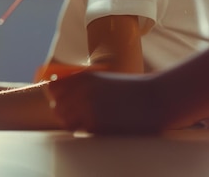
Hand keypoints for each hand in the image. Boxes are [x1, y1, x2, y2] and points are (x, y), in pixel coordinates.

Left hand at [47, 71, 165, 133]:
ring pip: (66, 121)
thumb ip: (81, 86)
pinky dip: (87, 130)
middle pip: (56, 107)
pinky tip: (101, 125)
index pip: (52, 88)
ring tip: (88, 121)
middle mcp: (82, 91)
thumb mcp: (103, 80)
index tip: (64, 100)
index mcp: (83, 78)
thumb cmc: (131, 89)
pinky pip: (82, 130)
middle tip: (79, 115)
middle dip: (64, 112)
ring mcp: (88, 108)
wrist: (157, 98)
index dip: (56, 96)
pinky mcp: (97, 125)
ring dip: (74, 123)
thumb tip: (57, 94)